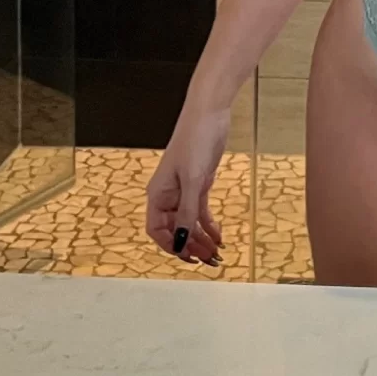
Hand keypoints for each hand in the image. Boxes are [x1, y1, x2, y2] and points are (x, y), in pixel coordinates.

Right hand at [144, 105, 227, 265]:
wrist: (210, 114)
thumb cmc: (195, 140)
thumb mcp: (193, 180)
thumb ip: (187, 212)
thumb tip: (181, 241)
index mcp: (158, 194)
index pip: (157, 230)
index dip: (170, 246)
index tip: (188, 257)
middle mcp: (168, 195)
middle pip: (175, 229)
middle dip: (191, 246)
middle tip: (209, 261)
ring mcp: (184, 190)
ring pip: (189, 222)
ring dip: (202, 239)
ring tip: (217, 254)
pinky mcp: (199, 184)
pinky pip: (200, 211)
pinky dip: (209, 225)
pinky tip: (219, 237)